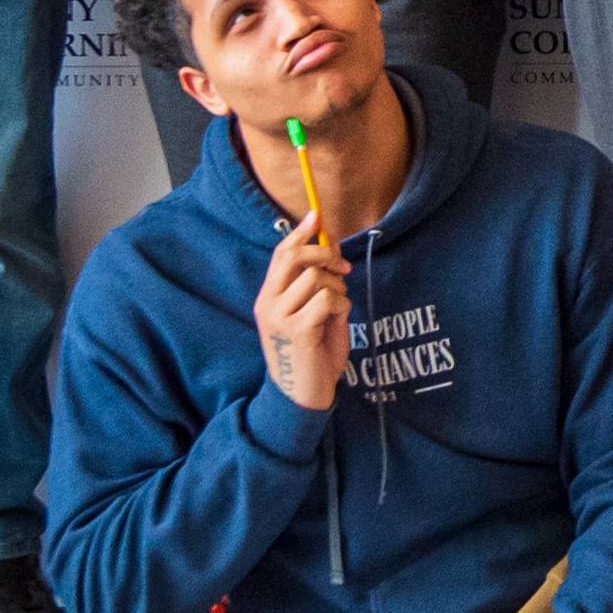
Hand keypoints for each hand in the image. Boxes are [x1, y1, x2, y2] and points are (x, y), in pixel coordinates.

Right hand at [254, 225, 346, 411]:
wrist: (303, 396)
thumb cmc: (313, 353)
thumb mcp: (314, 312)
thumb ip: (317, 283)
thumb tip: (330, 247)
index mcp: (268, 297)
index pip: (281, 254)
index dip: (300, 232)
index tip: (317, 215)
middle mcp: (268, 304)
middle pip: (296, 257)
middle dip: (326, 254)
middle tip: (343, 269)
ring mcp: (280, 317)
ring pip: (317, 278)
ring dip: (338, 288)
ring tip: (338, 308)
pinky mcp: (297, 330)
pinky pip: (327, 299)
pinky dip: (341, 304)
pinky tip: (337, 320)